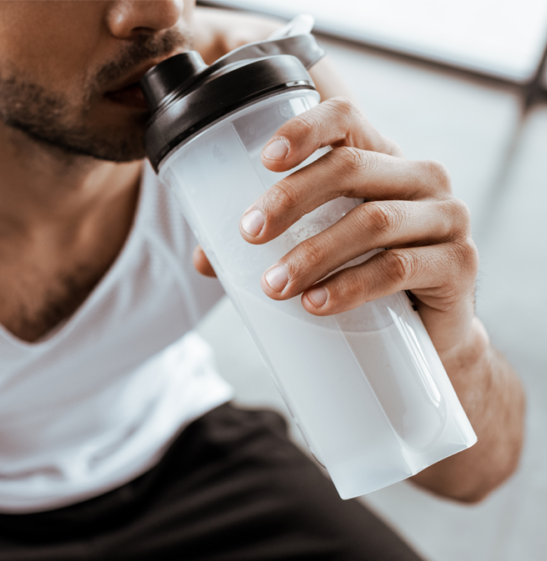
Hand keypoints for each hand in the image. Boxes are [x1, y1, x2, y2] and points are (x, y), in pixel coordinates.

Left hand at [195, 97, 478, 357]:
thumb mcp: (321, 250)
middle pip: (350, 168)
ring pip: (371, 222)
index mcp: (381, 159)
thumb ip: (269, 245)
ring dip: (313, 253)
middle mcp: (419, 177)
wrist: (431, 338)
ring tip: (272, 285)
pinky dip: (350, 286)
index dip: (304, 131)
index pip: (344, 119)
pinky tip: (316, 303)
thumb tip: (204, 258)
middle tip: (248, 234)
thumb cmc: (366, 280)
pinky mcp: (459, 263)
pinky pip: (399, 267)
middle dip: (290, 199)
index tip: (264, 159)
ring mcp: (446, 217)